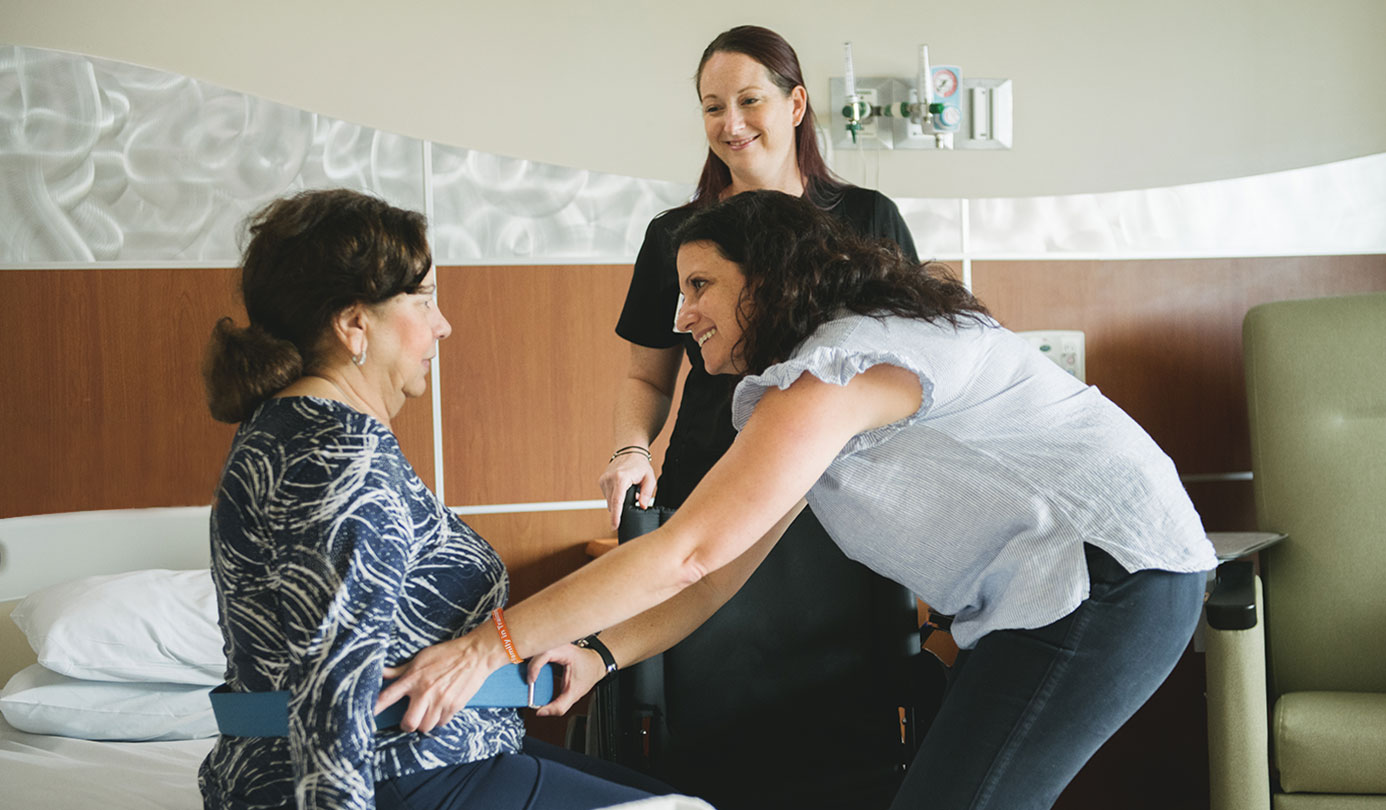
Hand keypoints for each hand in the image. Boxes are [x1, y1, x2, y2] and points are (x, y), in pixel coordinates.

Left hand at [376, 628, 505, 733]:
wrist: (475, 654)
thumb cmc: (446, 654)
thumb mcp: (420, 658)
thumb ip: (400, 670)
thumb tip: (381, 673)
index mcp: (413, 678)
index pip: (387, 698)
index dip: (374, 710)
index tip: (366, 718)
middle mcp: (424, 692)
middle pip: (408, 723)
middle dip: (408, 725)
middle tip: (410, 719)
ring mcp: (440, 700)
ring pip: (425, 726)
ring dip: (425, 722)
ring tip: (429, 711)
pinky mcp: (454, 706)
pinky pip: (441, 723)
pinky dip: (440, 720)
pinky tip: (442, 708)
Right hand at [528, 643, 607, 717]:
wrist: (596, 663)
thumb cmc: (588, 673)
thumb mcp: (575, 693)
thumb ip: (560, 706)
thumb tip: (541, 712)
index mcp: (566, 651)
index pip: (545, 653)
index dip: (535, 667)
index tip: (531, 681)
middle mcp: (558, 644)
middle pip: (536, 649)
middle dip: (527, 664)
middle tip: (523, 680)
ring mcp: (553, 644)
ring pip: (534, 648)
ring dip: (527, 661)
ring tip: (524, 676)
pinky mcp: (549, 647)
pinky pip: (536, 652)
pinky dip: (530, 661)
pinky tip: (529, 671)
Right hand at [598, 452, 656, 529]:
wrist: (629, 451)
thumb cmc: (640, 465)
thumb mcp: (649, 479)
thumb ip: (647, 493)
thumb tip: (642, 506)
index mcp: (621, 478)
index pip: (617, 501)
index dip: (616, 516)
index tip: (615, 526)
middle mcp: (609, 479)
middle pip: (613, 504)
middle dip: (621, 509)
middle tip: (633, 501)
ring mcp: (604, 480)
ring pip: (609, 501)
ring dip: (618, 502)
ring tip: (629, 493)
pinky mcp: (601, 481)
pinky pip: (608, 496)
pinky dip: (615, 497)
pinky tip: (622, 491)